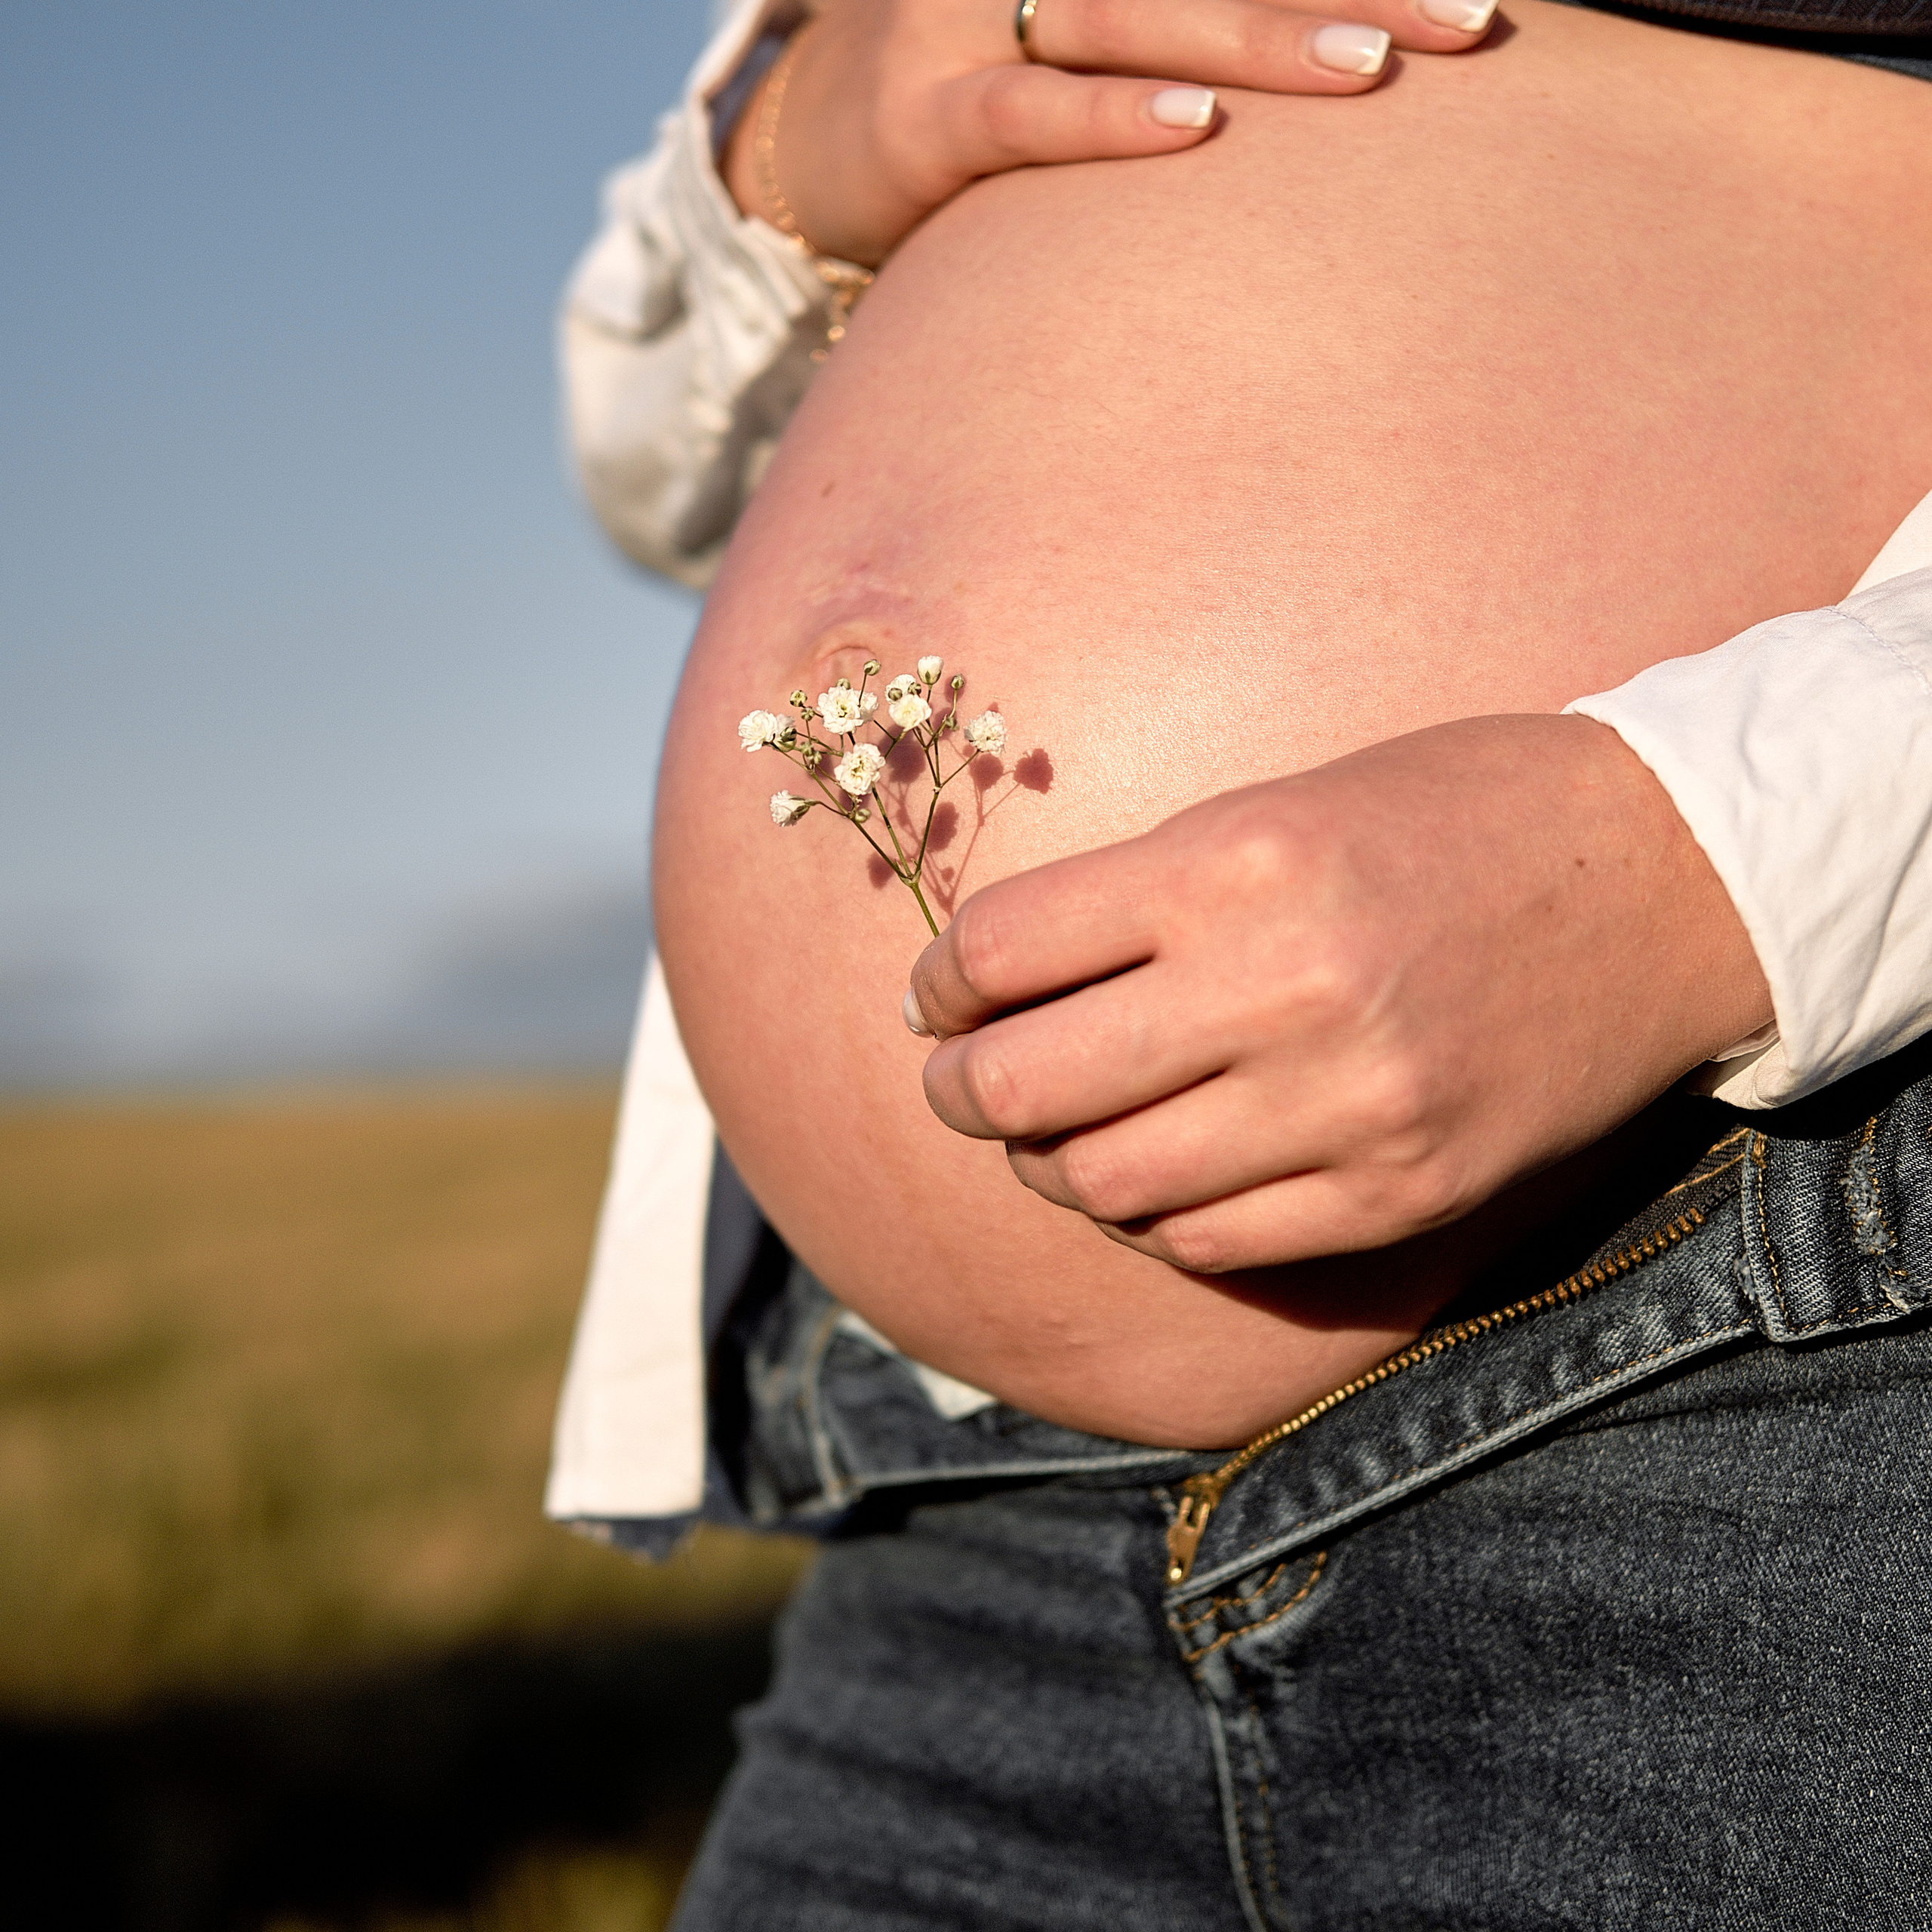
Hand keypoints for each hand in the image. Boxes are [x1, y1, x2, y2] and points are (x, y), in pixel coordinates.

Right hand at [722, 0, 1500, 266]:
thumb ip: (1180, 37)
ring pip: (1138, 19)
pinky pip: (1028, 114)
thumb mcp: (1091, 41)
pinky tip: (1192, 131)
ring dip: (1257, 41)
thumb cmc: (983, 88)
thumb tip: (1313, 61)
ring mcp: (975, 23)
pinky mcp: (925, 116)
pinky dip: (1109, 121)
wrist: (812, 143)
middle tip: (1469, 20)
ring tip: (1374, 67)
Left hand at [908, 715, 1772, 1272]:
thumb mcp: (1284, 805)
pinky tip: (1163, 1171)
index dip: (940, 981)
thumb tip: (999, 983)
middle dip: (959, 1090)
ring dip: (1052, 1164)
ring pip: (1105, 1185)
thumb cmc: (1455, 816)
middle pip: (1024, 1087)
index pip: (1004, 949)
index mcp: (1238, 862)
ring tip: (1058, 1130)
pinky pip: (1210, 1242)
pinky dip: (1156, 1216)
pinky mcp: (1401, 1192)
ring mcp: (1347, 1107)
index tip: (940, 994)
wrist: (1668, 877)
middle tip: (959, 1081)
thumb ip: (1142, 896)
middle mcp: (1283, 989)